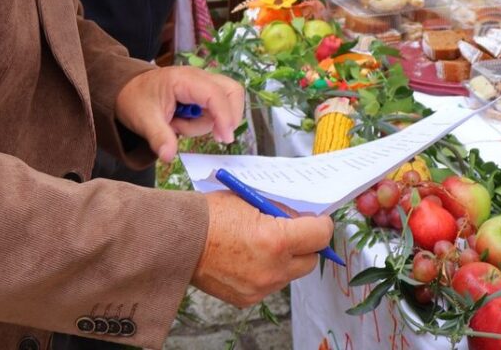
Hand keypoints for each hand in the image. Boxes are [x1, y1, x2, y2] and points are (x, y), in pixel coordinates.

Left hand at [114, 65, 243, 161]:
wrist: (127, 91)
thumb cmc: (136, 100)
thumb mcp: (143, 120)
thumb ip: (159, 137)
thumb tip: (169, 156)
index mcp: (184, 79)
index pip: (215, 94)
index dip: (225, 116)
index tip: (225, 139)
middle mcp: (198, 78)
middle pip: (232, 91)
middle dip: (228, 116)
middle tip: (216, 136)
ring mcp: (202, 85)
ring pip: (225, 103)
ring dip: (207, 123)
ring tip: (177, 126)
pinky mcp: (202, 95)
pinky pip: (216, 110)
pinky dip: (205, 122)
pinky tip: (182, 123)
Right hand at [191, 191, 333, 306]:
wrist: (179, 239)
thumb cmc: (212, 214)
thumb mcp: (252, 201)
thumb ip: (281, 212)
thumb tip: (302, 219)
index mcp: (277, 240)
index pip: (320, 235)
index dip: (321, 225)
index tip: (317, 220)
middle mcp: (273, 268)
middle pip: (311, 260)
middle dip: (306, 245)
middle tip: (293, 232)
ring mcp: (260, 287)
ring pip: (290, 274)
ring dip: (286, 260)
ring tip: (263, 245)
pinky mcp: (248, 299)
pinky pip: (270, 285)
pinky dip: (266, 272)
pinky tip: (248, 258)